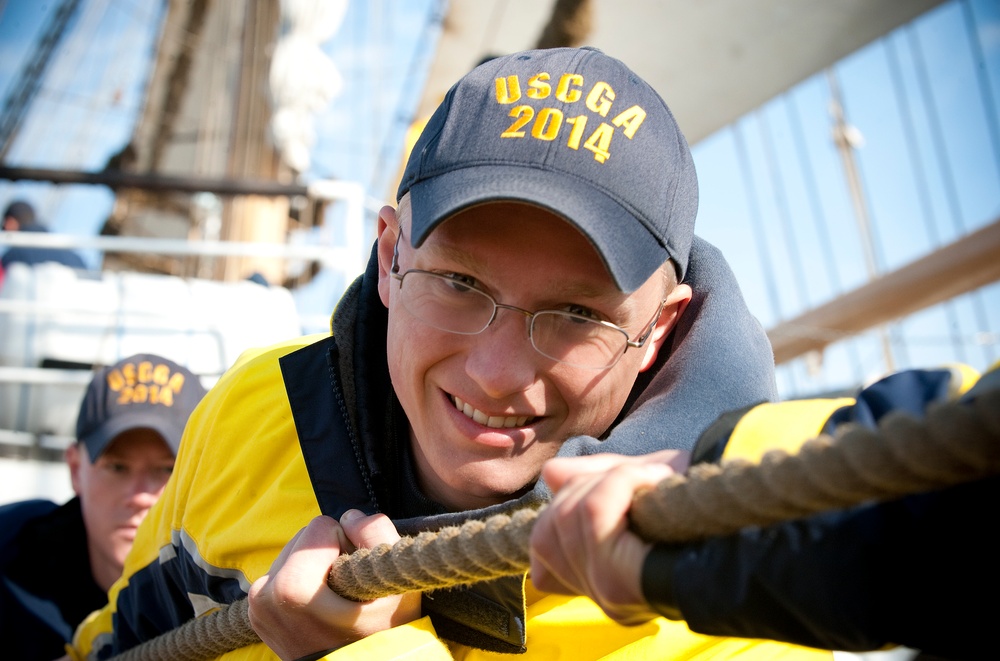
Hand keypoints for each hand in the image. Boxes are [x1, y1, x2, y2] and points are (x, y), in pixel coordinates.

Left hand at [248, 511, 421, 659]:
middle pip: (302, 537)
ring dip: (315, 566)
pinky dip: (302, 580)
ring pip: (292, 553)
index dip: (347, 543)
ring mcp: (256, 606)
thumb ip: (378, 534)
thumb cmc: (382, 635)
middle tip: (348, 589)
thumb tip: (350, 516)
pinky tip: (320, 606)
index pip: (320, 526)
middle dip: (328, 553)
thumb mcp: (397, 585)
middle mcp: (265, 595)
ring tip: (335, 600)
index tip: (356, 576)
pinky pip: (283, 573)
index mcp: (291, 587)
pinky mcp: (256, 612)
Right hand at [529, 450, 688, 624]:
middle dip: (587, 486)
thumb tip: (551, 474)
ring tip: (649, 481)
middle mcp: (602, 595)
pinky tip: (654, 484)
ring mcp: (608, 593)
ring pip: (569, 516)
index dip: (564, 507)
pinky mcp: (621, 583)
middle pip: (549, 528)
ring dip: (610, 480)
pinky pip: (593, 513)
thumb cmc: (702, 500)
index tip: (612, 490)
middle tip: (638, 478)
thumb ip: (591, 480)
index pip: (541, 547)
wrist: (749, 507)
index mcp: (602, 580)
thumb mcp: (637, 481)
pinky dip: (621, 483)